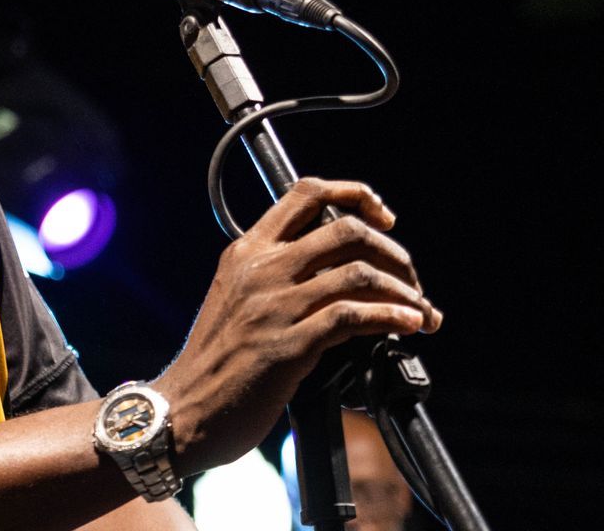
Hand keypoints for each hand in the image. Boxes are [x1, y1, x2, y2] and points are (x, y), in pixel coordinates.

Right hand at [153, 177, 440, 471]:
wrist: (183, 409)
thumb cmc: (213, 361)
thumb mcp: (235, 298)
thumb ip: (275, 276)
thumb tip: (337, 272)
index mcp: (247, 250)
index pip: (305, 194)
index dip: (354, 195)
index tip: (383, 217)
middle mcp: (262, 269)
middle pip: (346, 230)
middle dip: (393, 252)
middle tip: (410, 278)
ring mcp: (275, 306)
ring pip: (359, 273)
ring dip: (404, 291)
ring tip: (420, 310)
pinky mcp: (289, 346)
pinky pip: (354, 317)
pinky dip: (392, 318)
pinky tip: (408, 326)